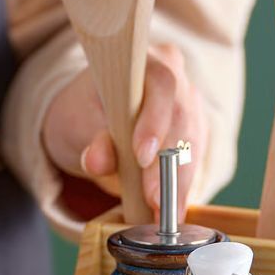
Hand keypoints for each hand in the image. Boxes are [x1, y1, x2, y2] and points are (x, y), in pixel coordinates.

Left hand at [42, 44, 207, 217]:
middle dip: (167, 165)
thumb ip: (91, 139)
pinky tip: (173, 209)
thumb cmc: (85, 111)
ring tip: (164, 214)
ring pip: (193, 143)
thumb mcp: (78, 123)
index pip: (160, 84)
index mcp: (144, 60)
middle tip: (154, 202)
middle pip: (181, 118)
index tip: (141, 156)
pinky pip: (196, 159)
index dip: (154, 120)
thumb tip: (97, 160)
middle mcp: (174, 75)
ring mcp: (189, 102)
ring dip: (179, 183)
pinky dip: (183, 186)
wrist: (93, 115)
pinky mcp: (196, 129)